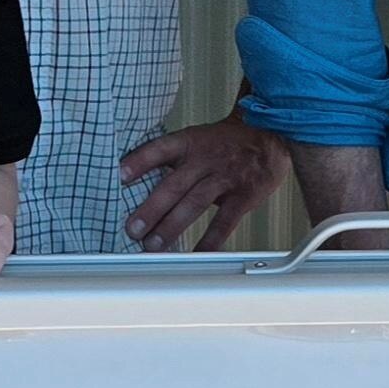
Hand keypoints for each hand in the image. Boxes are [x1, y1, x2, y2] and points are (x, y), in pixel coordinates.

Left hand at [119, 111, 288, 251]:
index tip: (119, 177)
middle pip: (174, 184)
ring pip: (194, 203)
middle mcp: (205, 159)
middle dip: (151, 209)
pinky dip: (210, 240)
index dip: (139, 161)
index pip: (159, 149)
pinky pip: (224, 222)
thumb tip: (136, 184)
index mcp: (189, 143)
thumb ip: (171, 160)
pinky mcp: (244, 195)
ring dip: (172, 226)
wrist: (270, 133)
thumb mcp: (196, 139)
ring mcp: (225, 177)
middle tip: (133, 230)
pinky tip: (197, 254)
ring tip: (153, 245)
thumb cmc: (227, 142)